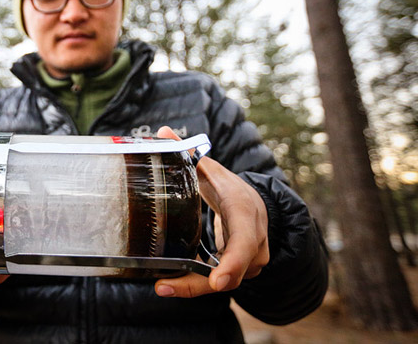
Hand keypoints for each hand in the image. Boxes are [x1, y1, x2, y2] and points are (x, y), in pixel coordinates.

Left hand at [153, 126, 268, 297]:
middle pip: (231, 272)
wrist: (258, 207)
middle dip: (198, 285)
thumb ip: (187, 153)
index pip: (244, 242)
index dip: (232, 263)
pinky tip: (170, 285)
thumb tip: (162, 133)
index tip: (216, 281)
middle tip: (165, 287)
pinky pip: (218, 283)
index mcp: (246, 212)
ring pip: (223, 282)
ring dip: (192, 287)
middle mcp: (254, 242)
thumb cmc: (230, 189)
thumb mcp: (212, 170)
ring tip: (162, 286)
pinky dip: (195, 285)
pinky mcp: (240, 272)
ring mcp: (251, 261)